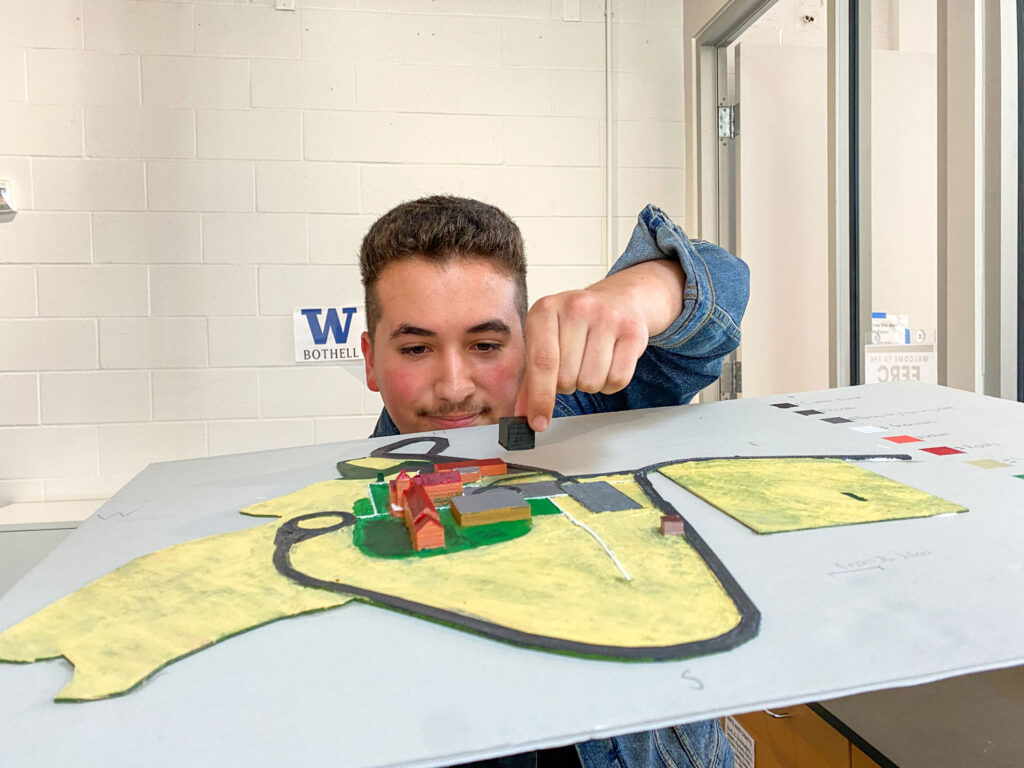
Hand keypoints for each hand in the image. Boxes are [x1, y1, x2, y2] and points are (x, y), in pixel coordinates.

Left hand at [513, 286, 649, 432]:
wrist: (616, 301)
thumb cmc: (574, 326)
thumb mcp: (545, 341)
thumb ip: (530, 380)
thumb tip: (522, 415)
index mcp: (545, 309)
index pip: (542, 363)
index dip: (540, 398)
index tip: (538, 424)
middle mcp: (576, 307)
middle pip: (566, 378)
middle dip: (566, 385)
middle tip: (572, 366)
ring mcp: (607, 317)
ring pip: (592, 382)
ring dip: (588, 384)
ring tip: (590, 362)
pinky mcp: (633, 331)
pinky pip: (618, 380)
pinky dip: (610, 383)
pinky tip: (608, 363)